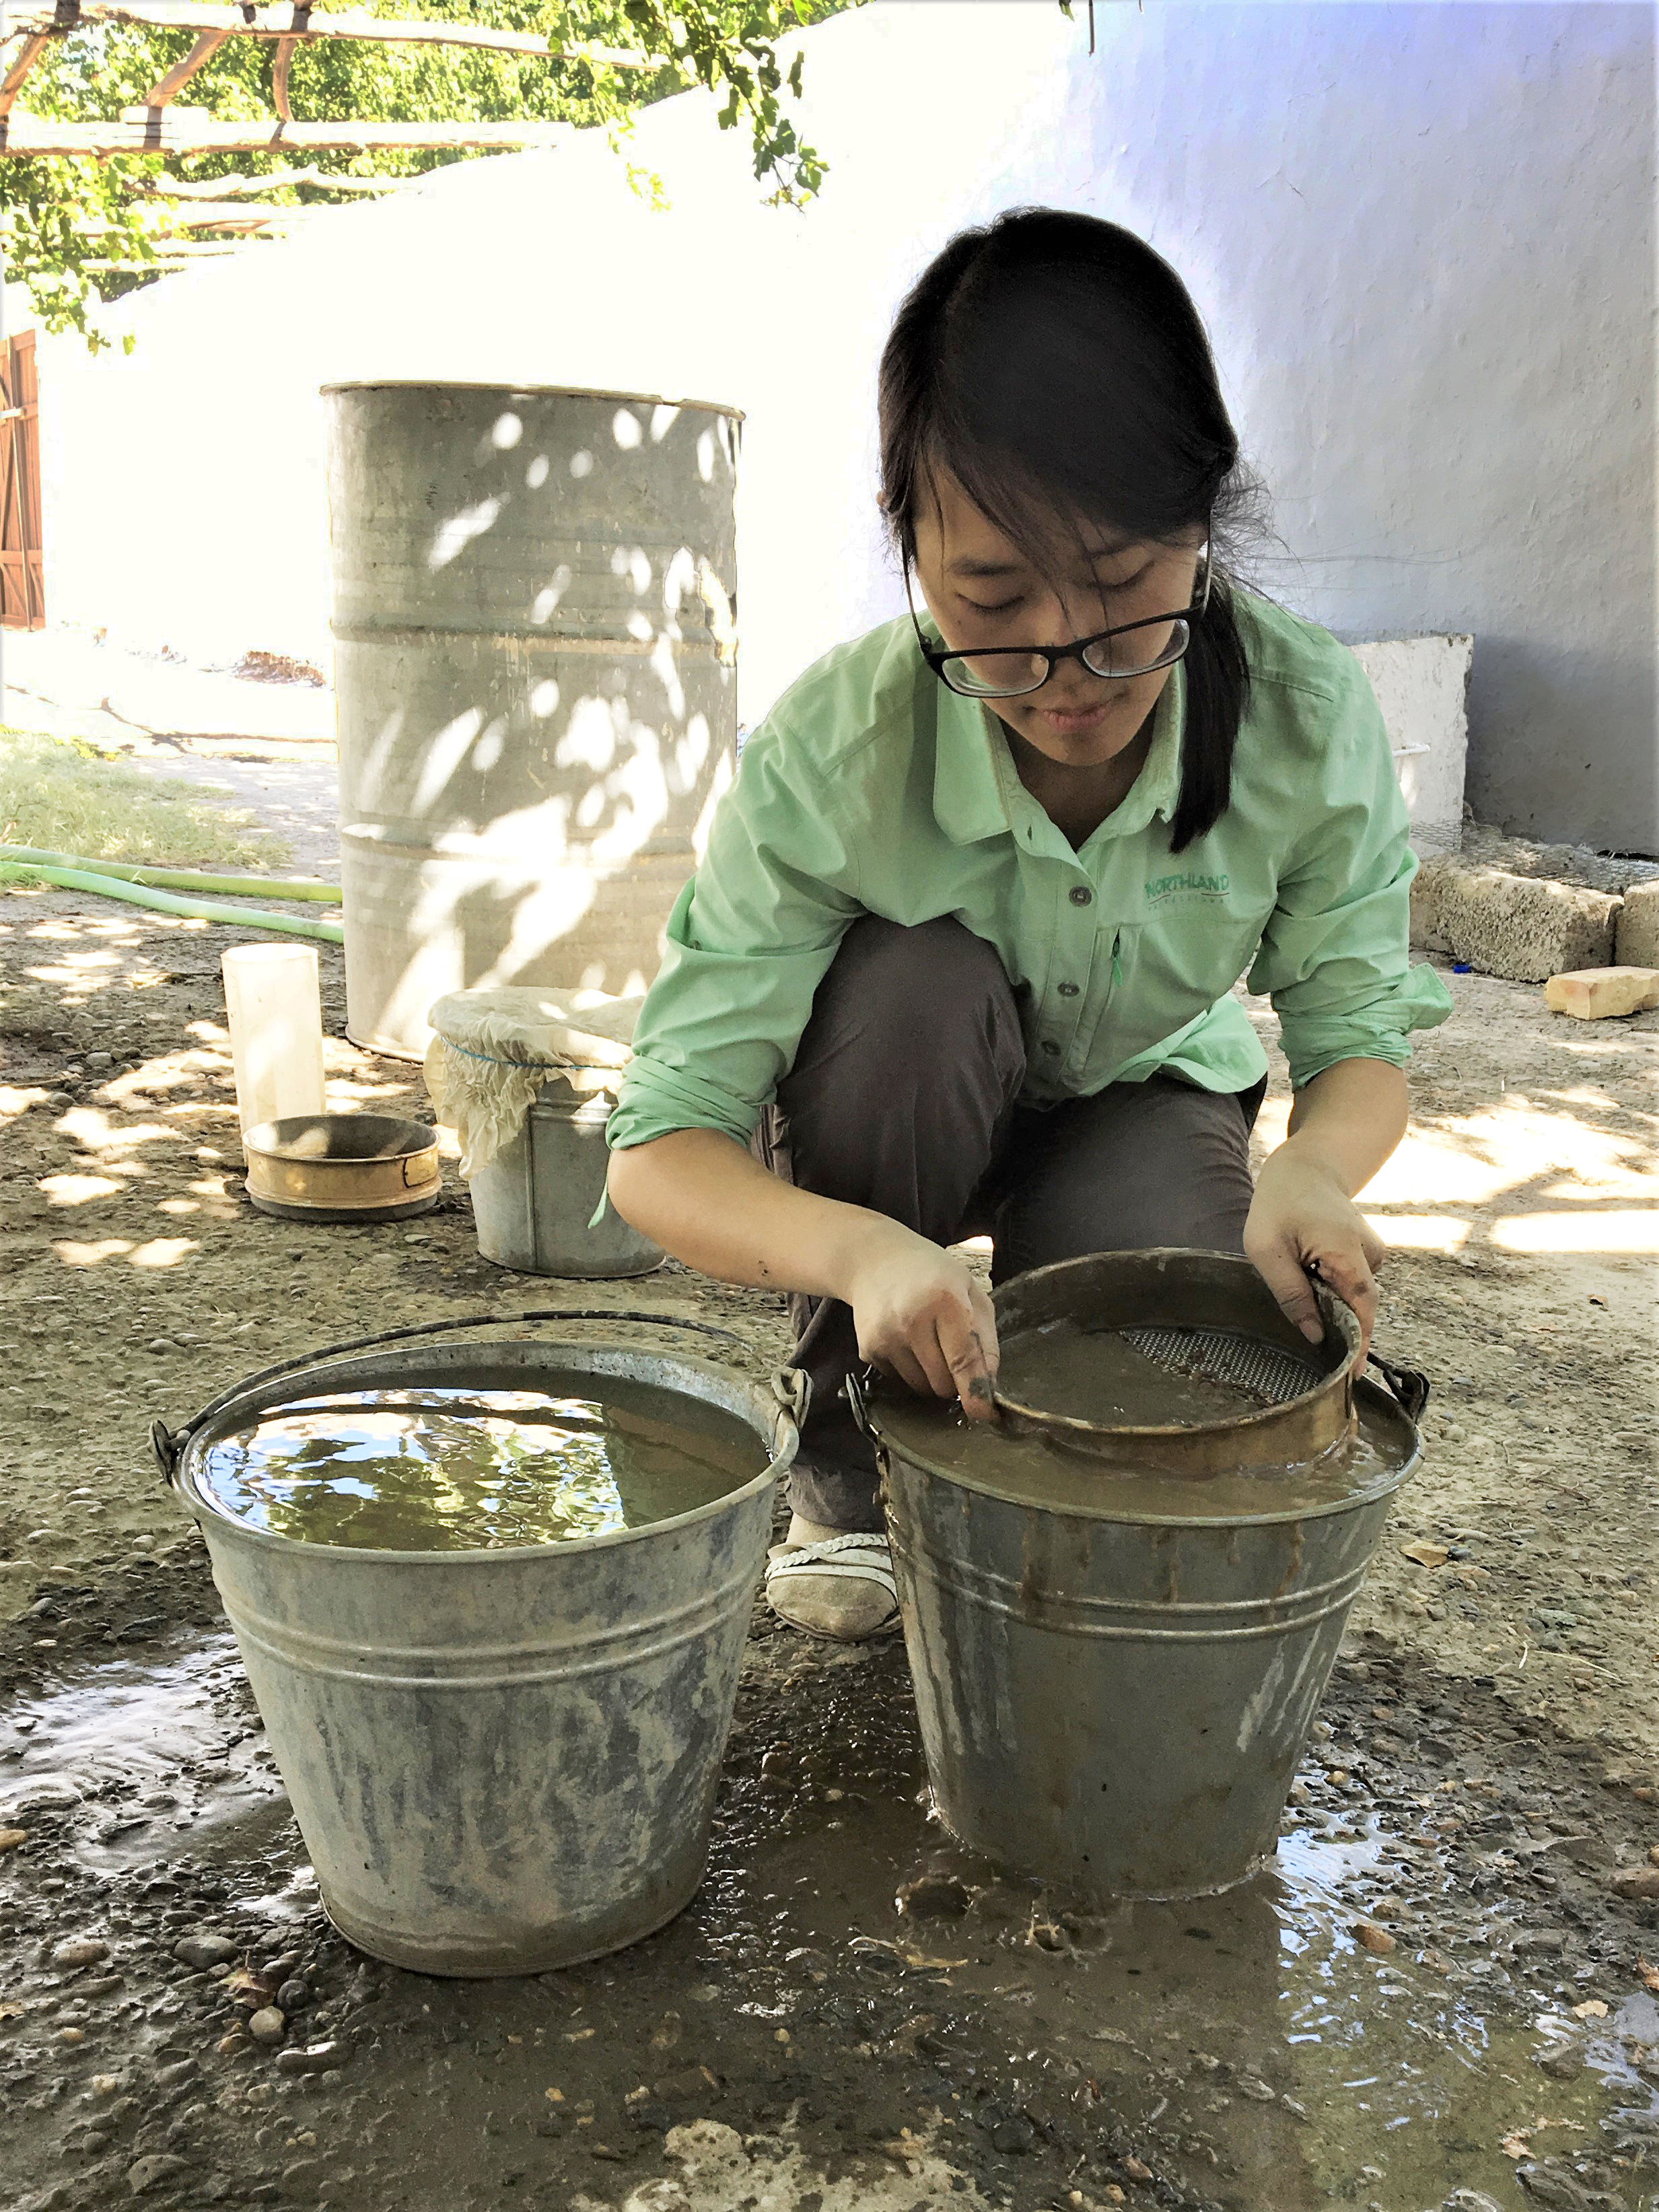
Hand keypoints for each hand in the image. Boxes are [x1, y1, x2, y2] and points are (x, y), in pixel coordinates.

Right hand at [841, 1222, 999, 1418]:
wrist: (875, 1260)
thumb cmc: (932, 1274)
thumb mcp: (970, 1291)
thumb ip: (986, 1337)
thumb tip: (989, 1385)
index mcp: (946, 1300)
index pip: (964, 1359)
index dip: (976, 1392)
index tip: (985, 1414)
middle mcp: (912, 1320)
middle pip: (943, 1383)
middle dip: (954, 1379)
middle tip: (951, 1352)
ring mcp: (886, 1337)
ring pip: (921, 1388)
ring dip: (931, 1377)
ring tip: (927, 1342)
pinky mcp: (868, 1349)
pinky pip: (899, 1381)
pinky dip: (909, 1370)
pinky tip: (905, 1340)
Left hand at [1244, 1146, 1385, 1361]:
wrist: (1306, 1167)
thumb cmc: (1280, 1203)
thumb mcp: (1268, 1250)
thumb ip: (1291, 1295)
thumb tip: (1314, 1335)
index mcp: (1346, 1251)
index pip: (1362, 1309)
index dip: (1359, 1346)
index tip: (1351, 1377)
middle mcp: (1369, 1255)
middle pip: (1360, 1307)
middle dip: (1340, 1329)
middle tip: (1316, 1348)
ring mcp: (1371, 1254)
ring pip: (1353, 1297)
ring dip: (1332, 1304)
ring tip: (1301, 1281)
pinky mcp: (1365, 1255)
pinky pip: (1350, 1284)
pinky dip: (1334, 1290)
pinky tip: (1311, 1275)